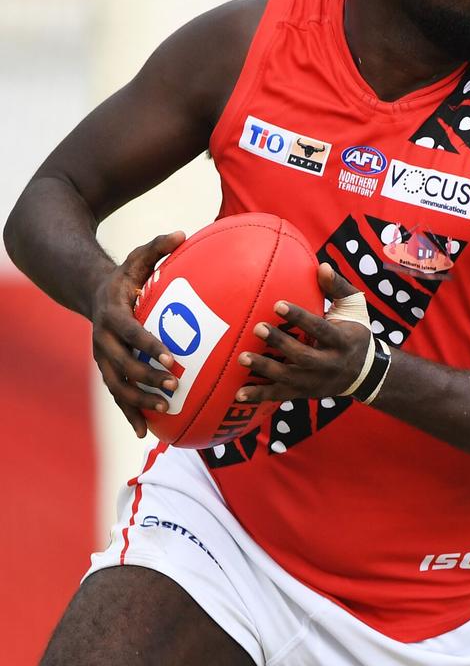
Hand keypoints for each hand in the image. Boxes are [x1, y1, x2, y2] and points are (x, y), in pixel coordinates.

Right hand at [90, 231, 185, 436]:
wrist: (91, 292)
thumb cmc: (124, 274)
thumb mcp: (137, 257)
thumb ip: (158, 246)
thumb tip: (183, 232)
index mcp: (113, 314)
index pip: (130, 333)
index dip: (149, 346)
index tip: (171, 358)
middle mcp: (103, 339)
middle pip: (122, 364)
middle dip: (147, 377)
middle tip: (176, 385)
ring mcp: (103, 357)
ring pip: (117, 385)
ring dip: (139, 400)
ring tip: (165, 409)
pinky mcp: (107, 369)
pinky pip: (117, 395)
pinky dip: (130, 414)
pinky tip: (147, 433)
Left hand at [235, 263, 370, 403]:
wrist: (365, 373)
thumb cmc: (355, 331)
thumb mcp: (354, 308)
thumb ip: (338, 287)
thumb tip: (322, 266)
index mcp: (342, 341)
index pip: (320, 329)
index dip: (300, 318)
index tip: (277, 305)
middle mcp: (330, 364)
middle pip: (304, 357)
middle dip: (280, 344)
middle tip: (256, 328)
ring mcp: (316, 382)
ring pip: (290, 379)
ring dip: (265, 369)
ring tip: (242, 358)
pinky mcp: (305, 393)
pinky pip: (281, 396)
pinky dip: (260, 396)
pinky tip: (239, 394)